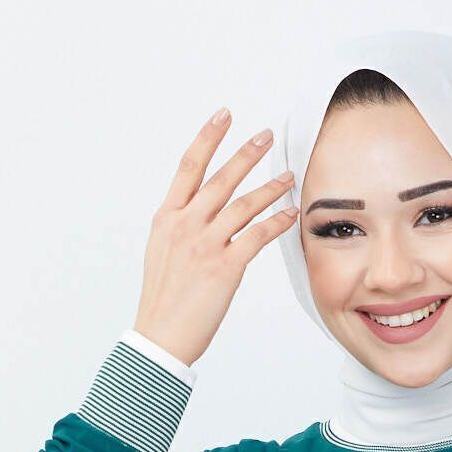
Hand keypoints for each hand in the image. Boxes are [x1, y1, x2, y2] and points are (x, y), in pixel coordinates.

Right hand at [132, 109, 298, 368]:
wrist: (160, 335)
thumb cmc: (163, 300)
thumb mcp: (162, 253)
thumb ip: (181, 227)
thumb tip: (199, 211)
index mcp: (167, 218)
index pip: (189, 167)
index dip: (208, 137)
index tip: (224, 115)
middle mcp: (185, 225)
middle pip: (220, 179)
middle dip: (246, 153)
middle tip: (267, 135)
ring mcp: (204, 245)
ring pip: (242, 205)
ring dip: (269, 188)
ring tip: (288, 176)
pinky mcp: (224, 268)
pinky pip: (256, 236)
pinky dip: (276, 222)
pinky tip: (290, 214)